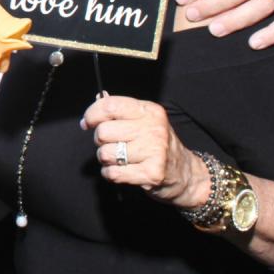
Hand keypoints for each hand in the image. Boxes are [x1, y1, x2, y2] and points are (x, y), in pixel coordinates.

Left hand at [81, 95, 207, 207]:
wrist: (186, 174)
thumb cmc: (158, 146)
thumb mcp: (145, 121)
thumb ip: (121, 111)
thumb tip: (98, 98)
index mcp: (149, 111)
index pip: (110, 106)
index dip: (92, 114)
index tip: (88, 122)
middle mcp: (153, 128)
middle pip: (103, 132)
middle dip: (100, 141)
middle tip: (113, 145)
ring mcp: (155, 151)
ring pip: (105, 154)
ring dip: (107, 160)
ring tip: (121, 159)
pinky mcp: (152, 173)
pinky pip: (113, 173)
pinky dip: (111, 174)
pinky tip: (123, 171)